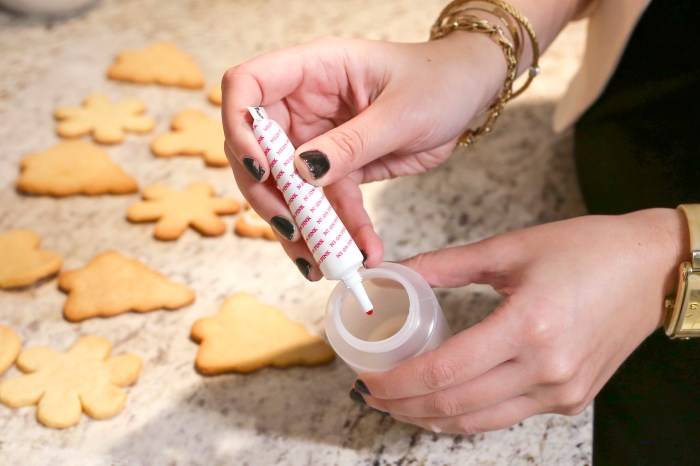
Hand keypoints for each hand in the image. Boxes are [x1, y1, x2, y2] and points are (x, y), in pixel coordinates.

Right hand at [221, 34, 504, 278]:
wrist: (469, 93)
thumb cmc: (440, 81)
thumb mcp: (400, 113)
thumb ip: (351, 144)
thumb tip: (301, 172)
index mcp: (313, 70)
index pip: (247, 86)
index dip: (240, 127)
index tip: (263, 168)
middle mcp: (305, 104)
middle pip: (257, 149)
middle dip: (267, 194)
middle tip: (292, 229)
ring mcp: (319, 139)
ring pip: (289, 188)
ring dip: (301, 227)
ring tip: (321, 262)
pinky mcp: (340, 168)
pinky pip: (329, 205)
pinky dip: (340, 232)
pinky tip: (360, 253)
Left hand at [353, 209, 686, 433]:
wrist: (651, 268)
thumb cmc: (586, 250)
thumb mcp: (511, 248)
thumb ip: (448, 264)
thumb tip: (398, 272)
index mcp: (529, 326)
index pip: (445, 370)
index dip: (399, 382)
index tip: (370, 379)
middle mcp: (547, 368)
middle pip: (455, 404)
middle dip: (405, 405)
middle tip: (373, 394)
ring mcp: (562, 390)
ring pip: (479, 421)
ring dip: (432, 417)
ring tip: (400, 404)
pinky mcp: (572, 398)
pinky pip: (507, 416)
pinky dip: (468, 414)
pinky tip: (445, 402)